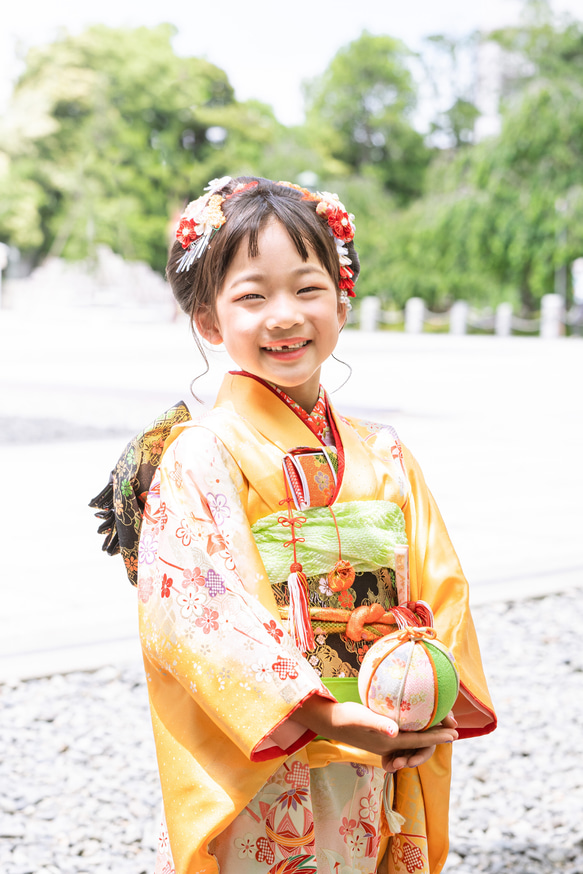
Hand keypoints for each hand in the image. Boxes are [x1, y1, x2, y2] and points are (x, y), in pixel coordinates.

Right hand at [295, 698, 457, 770]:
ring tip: (439, 724)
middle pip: (420, 745)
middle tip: (452, 725)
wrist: (328, 721)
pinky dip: (415, 733)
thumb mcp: (361, 718)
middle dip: (437, 737)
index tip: (455, 732)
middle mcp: (390, 745)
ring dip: (427, 736)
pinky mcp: (380, 737)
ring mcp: (385, 743)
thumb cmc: (344, 717)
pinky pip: (404, 739)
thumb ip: (378, 725)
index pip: (419, 741)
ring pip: (414, 743)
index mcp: (389, 742)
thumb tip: (394, 732)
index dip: (438, 736)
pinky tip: (419, 721)